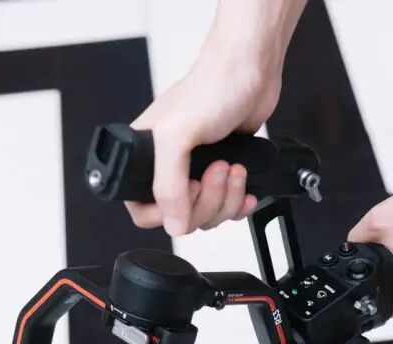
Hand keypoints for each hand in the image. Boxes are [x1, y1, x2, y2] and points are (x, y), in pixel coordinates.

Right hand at [126, 50, 281, 236]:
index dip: (166, 212)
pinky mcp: (223, 171)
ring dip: (225, 198)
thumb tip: (174, 223)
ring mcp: (197, 170)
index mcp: (144, 155)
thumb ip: (168, 185)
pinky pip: (226, 207)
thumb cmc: (211, 87)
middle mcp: (168, 165)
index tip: (188, 190)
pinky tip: (243, 183)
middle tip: (217, 171)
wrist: (251, 70)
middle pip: (180, 216)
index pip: (141, 208)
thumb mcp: (177, 135)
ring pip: (206, 214)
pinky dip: (238, 201)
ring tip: (232, 168)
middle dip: (207, 201)